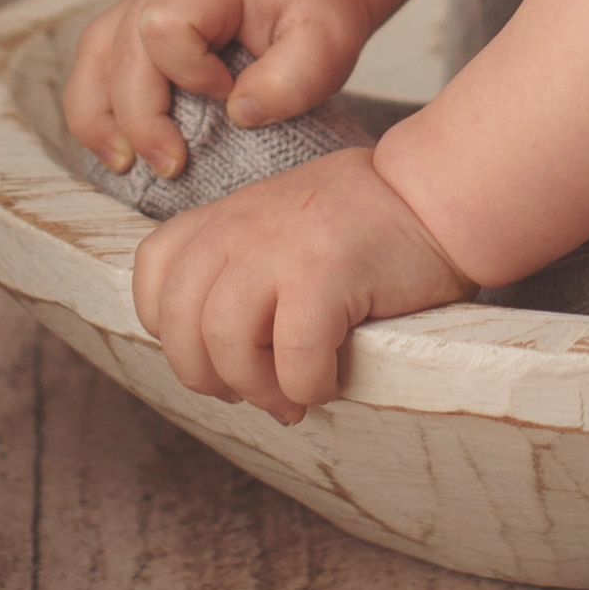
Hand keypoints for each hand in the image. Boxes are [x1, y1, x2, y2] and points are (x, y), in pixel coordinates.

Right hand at [62, 0, 375, 182]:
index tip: (228, 93)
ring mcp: (135, 5)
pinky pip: (89, 74)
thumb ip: (296, 78)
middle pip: (118, 52)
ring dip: (101, 121)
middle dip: (141, 118)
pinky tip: (118, 152)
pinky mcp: (126, 33)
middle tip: (175, 165)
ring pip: (91, 63)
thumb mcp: (330, 38)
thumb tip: (239, 115)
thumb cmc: (309, 8)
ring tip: (127, 165)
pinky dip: (94, 116)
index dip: (188, 70)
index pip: (165, 22)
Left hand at [132, 147, 468, 421]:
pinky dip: (310, 388)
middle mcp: (237, 228)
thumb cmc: (366, 227)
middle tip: (262, 393)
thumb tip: (219, 368)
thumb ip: (237, 273)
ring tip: (296, 396)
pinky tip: (334, 380)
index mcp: (222, 218)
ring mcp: (276, 248)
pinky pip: (293, 362)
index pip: (153, 279)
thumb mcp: (278, 231)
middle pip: (179, 327)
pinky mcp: (322, 274)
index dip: (175, 333)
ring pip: (226, 348)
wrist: (435, 193)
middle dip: (214, 380)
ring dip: (260, 391)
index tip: (220, 354)